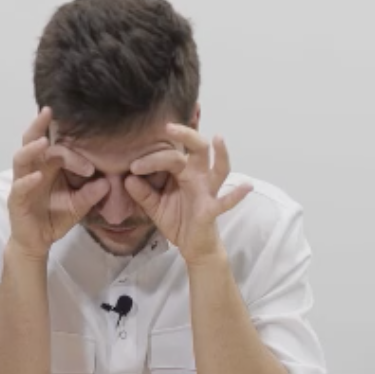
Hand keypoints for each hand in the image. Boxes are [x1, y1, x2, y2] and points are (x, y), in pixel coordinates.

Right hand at [7, 108, 109, 258]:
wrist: (38, 242)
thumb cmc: (55, 218)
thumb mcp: (78, 206)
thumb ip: (91, 195)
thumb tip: (108, 183)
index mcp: (48, 167)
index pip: (58, 148)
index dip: (74, 153)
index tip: (93, 166)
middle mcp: (33, 170)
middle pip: (31, 141)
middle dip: (38, 125)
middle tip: (48, 111)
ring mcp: (22, 183)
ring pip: (21, 159)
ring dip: (31, 148)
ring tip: (43, 141)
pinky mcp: (16, 200)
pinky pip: (19, 187)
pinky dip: (28, 181)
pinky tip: (38, 177)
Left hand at [125, 123, 251, 264]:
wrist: (192, 246)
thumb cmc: (177, 220)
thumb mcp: (154, 207)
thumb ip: (142, 193)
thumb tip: (127, 179)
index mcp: (183, 171)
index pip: (169, 155)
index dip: (151, 158)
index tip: (133, 167)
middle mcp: (198, 175)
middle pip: (197, 148)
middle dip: (186, 134)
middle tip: (168, 127)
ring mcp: (209, 190)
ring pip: (219, 168)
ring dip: (221, 153)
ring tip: (219, 138)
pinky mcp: (213, 208)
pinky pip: (226, 201)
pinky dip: (236, 194)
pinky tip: (247, 186)